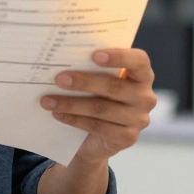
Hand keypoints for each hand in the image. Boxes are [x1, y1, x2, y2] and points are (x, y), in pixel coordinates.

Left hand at [41, 48, 156, 164]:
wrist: (96, 136)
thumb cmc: (96, 96)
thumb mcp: (97, 79)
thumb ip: (90, 67)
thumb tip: (61, 56)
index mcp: (142, 75)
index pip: (139, 61)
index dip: (119, 56)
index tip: (94, 55)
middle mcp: (145, 97)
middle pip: (114, 87)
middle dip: (84, 82)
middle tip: (59, 79)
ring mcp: (139, 119)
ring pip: (102, 108)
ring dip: (71, 104)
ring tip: (48, 100)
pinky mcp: (128, 138)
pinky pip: (98, 127)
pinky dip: (74, 120)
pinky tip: (58, 114)